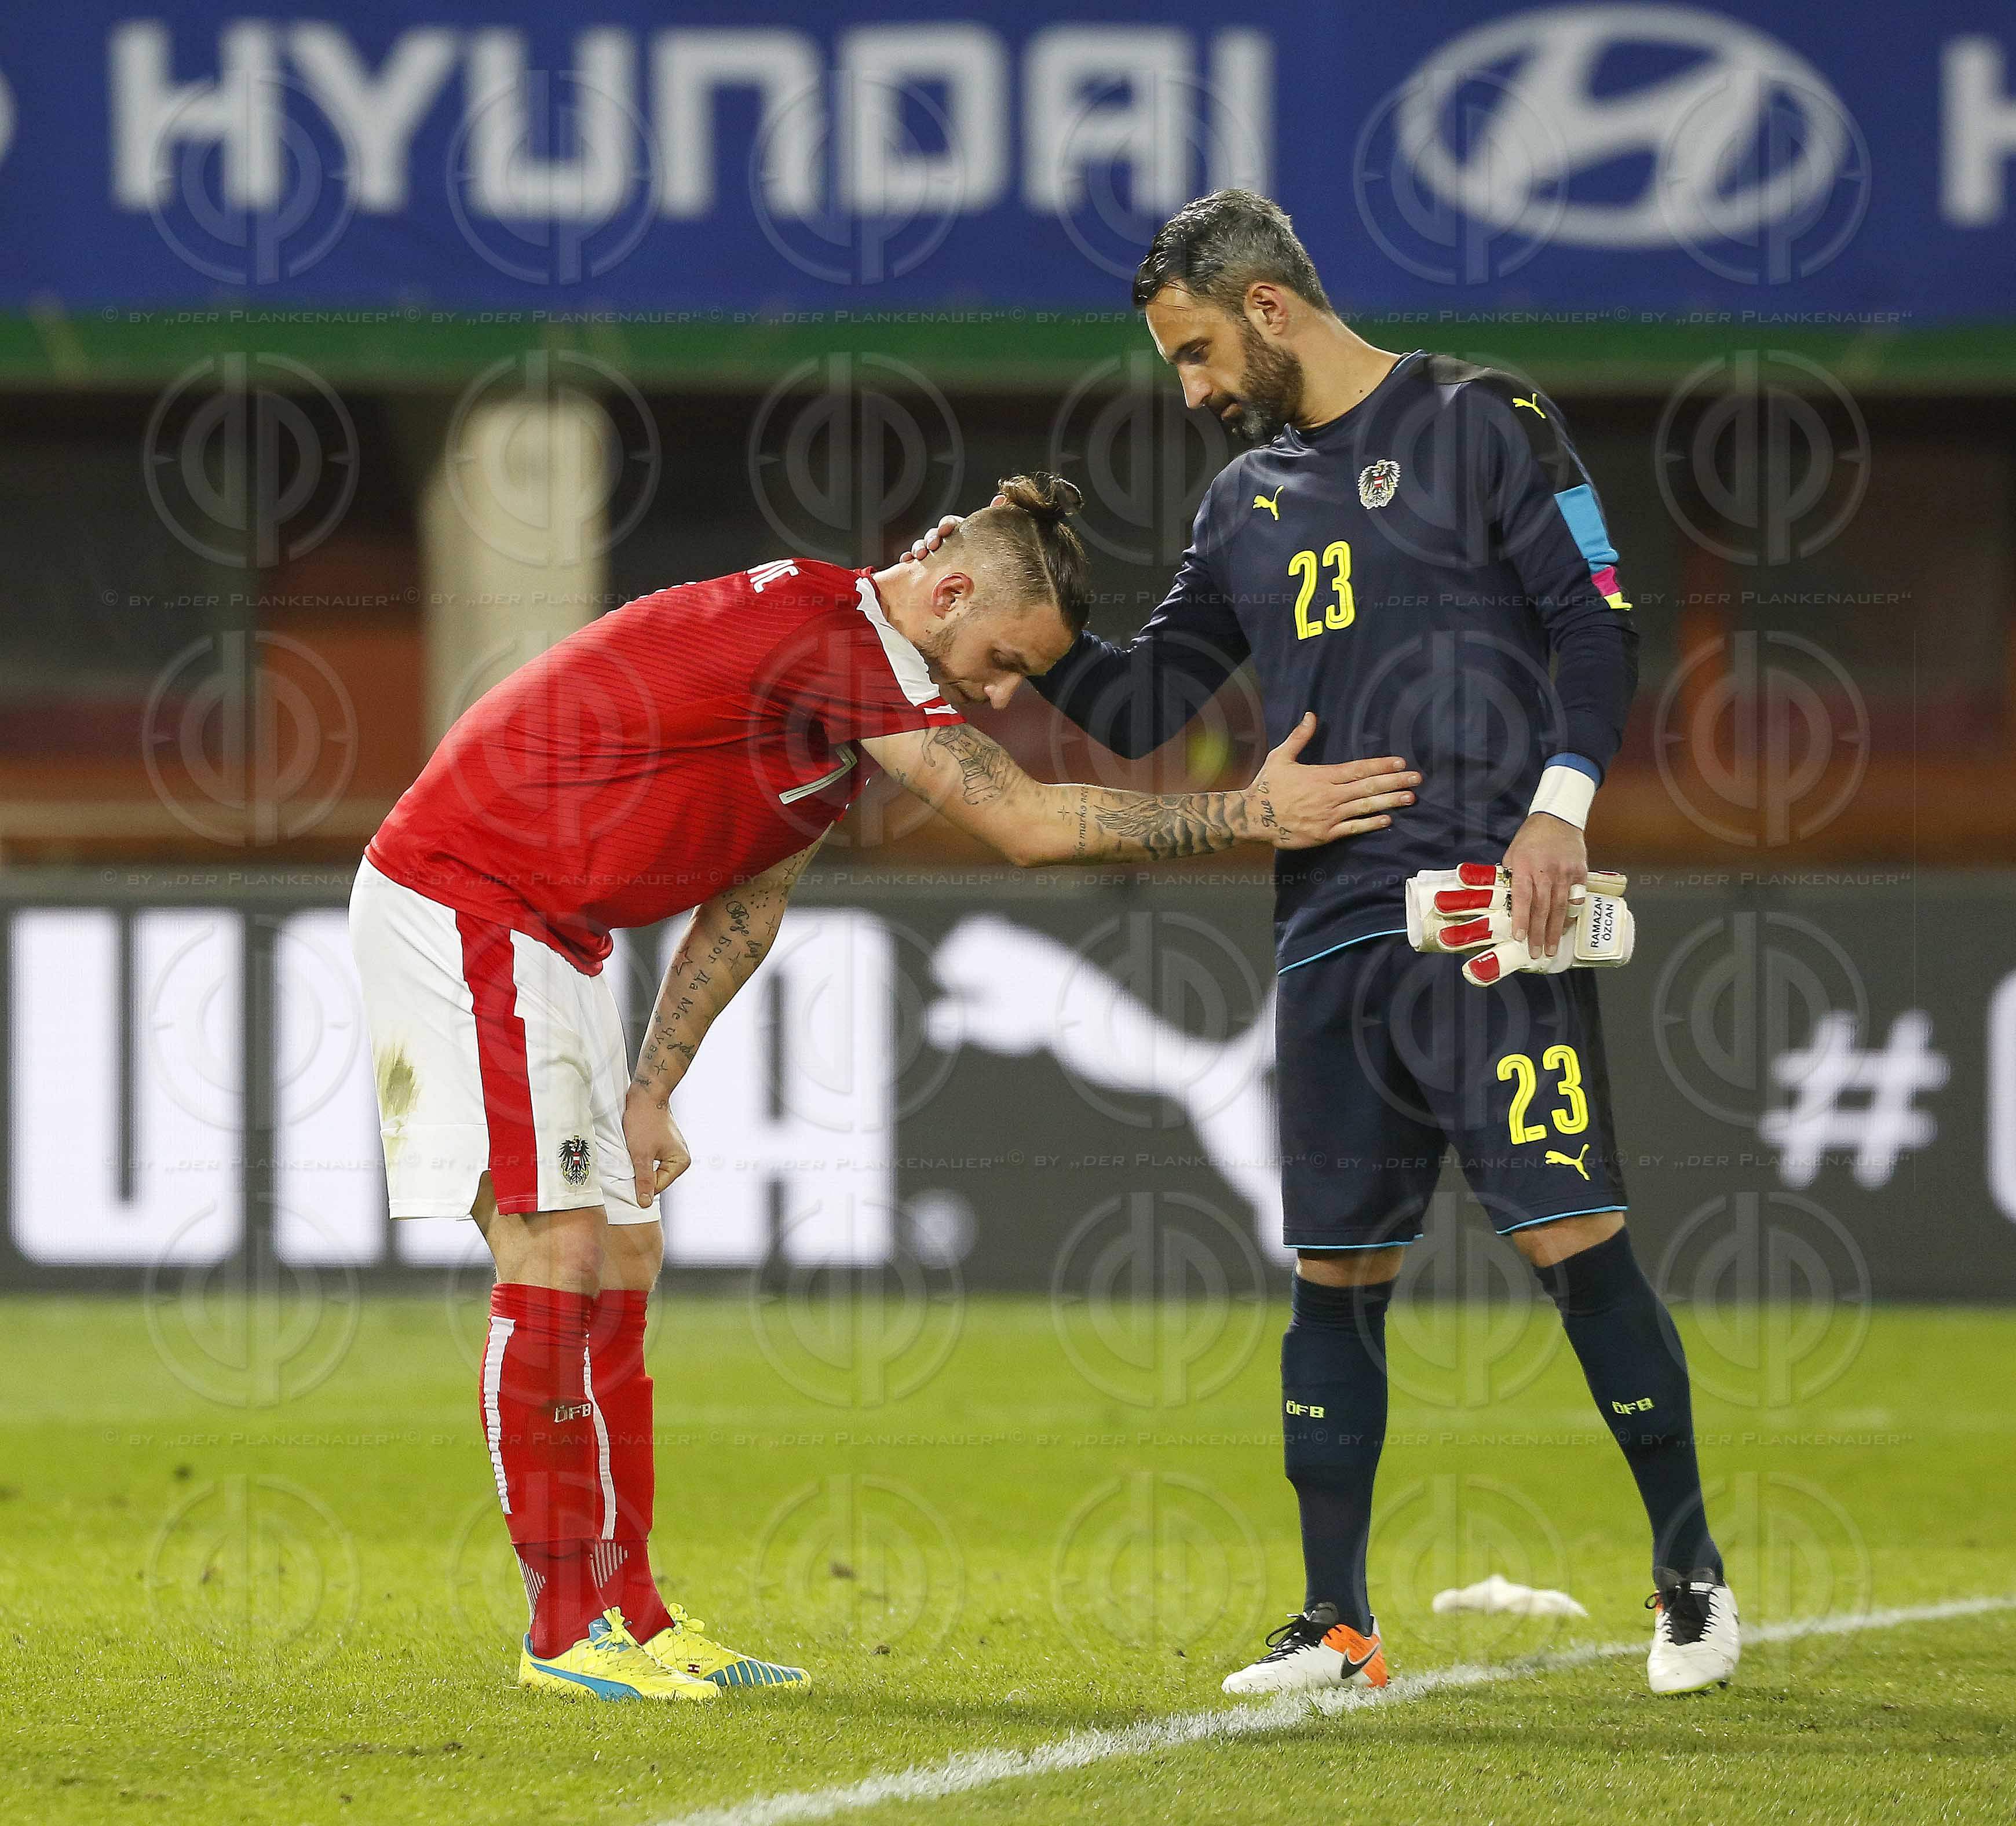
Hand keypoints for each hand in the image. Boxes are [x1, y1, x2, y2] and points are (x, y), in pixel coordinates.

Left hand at [622, 1085, 691, 1208]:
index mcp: (680, 1162)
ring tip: (632, 1151)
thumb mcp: (641, 1155)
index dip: (640, 1184)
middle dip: (639, 1172)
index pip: (657, 1187)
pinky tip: (633, 1147)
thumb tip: (644, 1202)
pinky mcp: (661, 1144)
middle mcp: (679, 1158)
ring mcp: (670, 1151)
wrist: (645, 1095)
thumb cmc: (645, 1120)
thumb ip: (644, 1181)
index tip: (628, 1176)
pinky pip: (649, 1159)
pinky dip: (639, 1156)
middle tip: (630, 1159)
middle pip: (655, 1179)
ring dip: (638, 1164)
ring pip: (650, 1169)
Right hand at [898, 493, 1004, 562]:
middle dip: (931, 537)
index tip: (947, 530)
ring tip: (920, 555)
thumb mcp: (986, 536)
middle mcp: (944, 541)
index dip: (946, 525)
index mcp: (958, 533)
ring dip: (919, 547)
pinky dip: (908, 559)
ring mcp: (933, 553)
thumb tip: (1002, 498)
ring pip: (922, 546)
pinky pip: (912, 561)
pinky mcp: (923, 567)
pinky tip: (907, 560)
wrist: (975, 580)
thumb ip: (993, 517)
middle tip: (933, 545)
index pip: (949, 523)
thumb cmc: (980, 555)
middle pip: (933, 534)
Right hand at [1244, 714, 1418, 849]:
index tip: (1401, 762)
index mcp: (1322, 776)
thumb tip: (1311, 715)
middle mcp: (1329, 795)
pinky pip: (1353, 829)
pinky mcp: (1324, 834)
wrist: (1252, 817)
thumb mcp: (1281, 757)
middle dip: (1395, 782)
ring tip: (1410, 798)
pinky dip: (1370, 824)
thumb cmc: (1266, 786)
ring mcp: (1328, 816)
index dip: (1381, 765)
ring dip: (1390, 802)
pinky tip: (1387, 820)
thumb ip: (1299, 737)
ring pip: (1365, 807)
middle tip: (1417, 778)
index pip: (1358, 768)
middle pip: (1368, 787)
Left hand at [1501, 812, 1587, 959]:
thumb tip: (1506, 903)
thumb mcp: (1512, 854)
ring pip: (1560, 906)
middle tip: (1536, 953)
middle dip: (1538, 933)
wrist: (1558, 819)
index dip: (1521, 919)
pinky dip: (1570, 915)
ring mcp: (1566, 873)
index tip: (1519, 937)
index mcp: (1524, 866)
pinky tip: (1565, 928)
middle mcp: (1546, 871)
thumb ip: (1510, 877)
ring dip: (1555, 930)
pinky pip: (1576, 898)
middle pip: (1543, 907)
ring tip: (1551, 949)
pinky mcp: (1580, 873)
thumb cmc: (1530, 839)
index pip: (1523, 897)